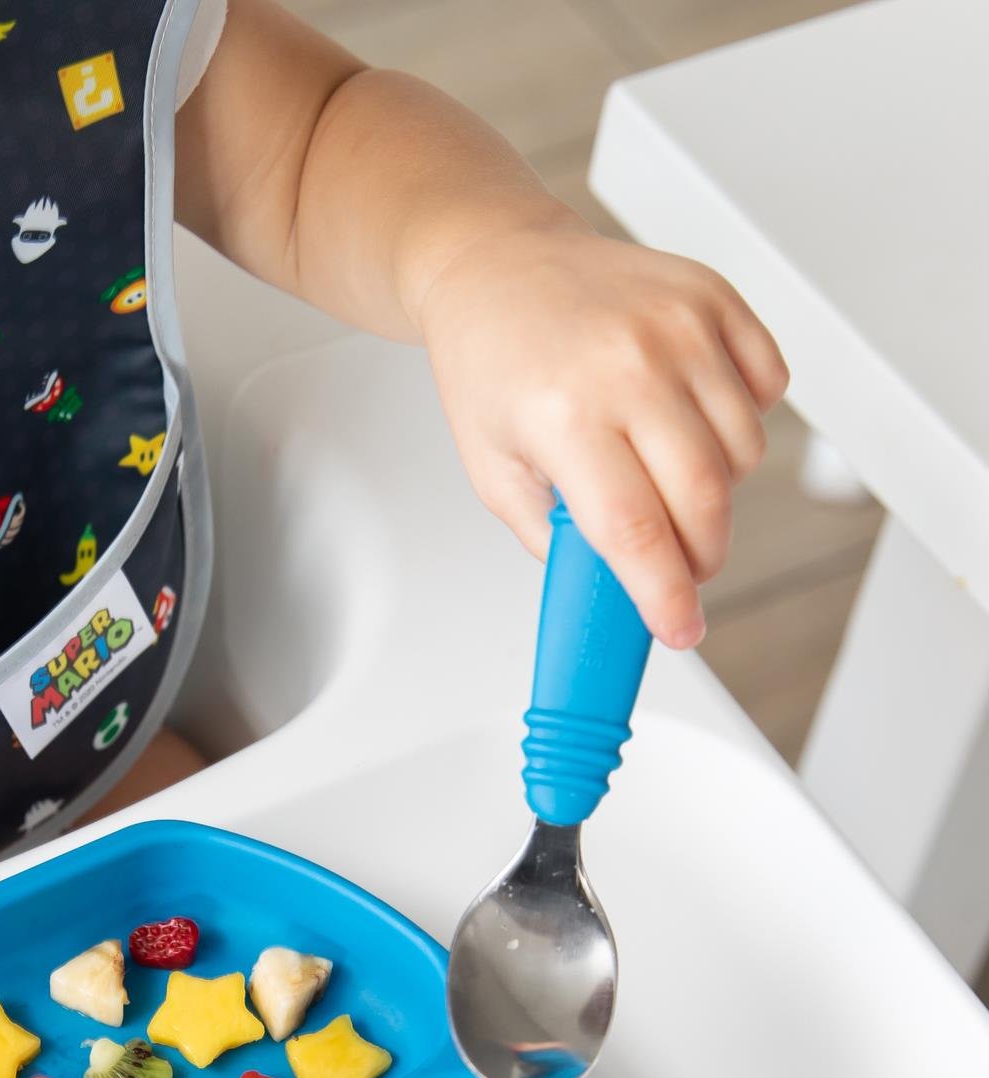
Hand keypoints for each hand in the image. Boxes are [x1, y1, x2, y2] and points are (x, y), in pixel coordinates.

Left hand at [417, 220, 788, 648]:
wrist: (498, 268)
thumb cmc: (490, 366)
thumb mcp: (492, 471)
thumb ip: (556, 535)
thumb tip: (614, 584)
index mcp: (566, 417)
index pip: (637, 532)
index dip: (666, 595)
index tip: (680, 629)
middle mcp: (631, 367)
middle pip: (705, 499)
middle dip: (702, 555)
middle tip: (682, 569)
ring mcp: (681, 327)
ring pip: (745, 450)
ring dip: (717, 488)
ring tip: (664, 475)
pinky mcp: (714, 298)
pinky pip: (767, 386)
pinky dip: (742, 419)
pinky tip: (688, 418)